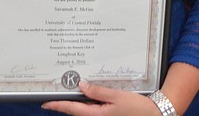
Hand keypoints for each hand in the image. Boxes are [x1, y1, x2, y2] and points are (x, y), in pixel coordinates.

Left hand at [41, 81, 160, 115]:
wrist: (154, 115)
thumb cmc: (137, 108)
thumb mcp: (117, 96)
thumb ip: (98, 91)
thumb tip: (81, 85)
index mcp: (97, 115)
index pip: (71, 109)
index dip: (57, 105)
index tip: (44, 103)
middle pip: (76, 111)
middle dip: (64, 103)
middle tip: (53, 94)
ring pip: (84, 111)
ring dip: (76, 103)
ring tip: (68, 91)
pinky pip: (93, 110)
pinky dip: (87, 103)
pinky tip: (87, 95)